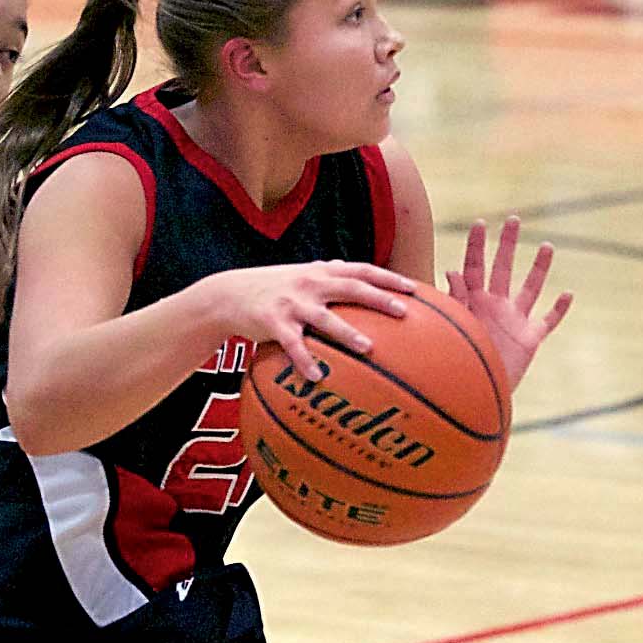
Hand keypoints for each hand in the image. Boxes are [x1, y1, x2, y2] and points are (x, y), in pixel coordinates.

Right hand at [207, 260, 416, 382]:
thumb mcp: (299, 274)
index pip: (361, 271)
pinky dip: (305, 361)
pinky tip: (317, 377)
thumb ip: (325, 272)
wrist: (228, 294)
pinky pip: (293, 345)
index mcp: (321, 273)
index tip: (414, 289)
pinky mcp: (273, 323)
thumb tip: (349, 265)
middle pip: (351, 288)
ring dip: (347, 333)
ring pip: (325, 318)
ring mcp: (292, 303)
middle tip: (403, 312)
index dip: (388, 278)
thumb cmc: (270, 286)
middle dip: (378, 298)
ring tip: (368, 348)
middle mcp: (310, 284)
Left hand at [445, 217, 570, 390]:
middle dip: (507, 244)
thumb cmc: (456, 362)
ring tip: (546, 246)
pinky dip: (559, 309)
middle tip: (513, 220)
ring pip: (530, 289)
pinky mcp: (530, 339)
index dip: (476, 246)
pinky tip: (568, 294)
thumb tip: (452, 270)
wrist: (473, 393)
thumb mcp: (457, 326)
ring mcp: (514, 321)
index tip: (480, 223)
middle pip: (503, 269)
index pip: (474, 267)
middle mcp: (495, 306)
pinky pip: (548, 320)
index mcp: (474, 302)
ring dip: (539, 268)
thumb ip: (456, 299)